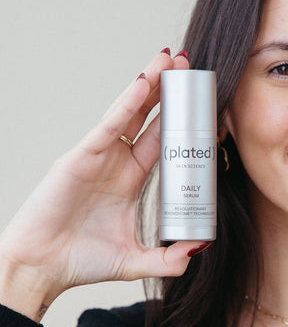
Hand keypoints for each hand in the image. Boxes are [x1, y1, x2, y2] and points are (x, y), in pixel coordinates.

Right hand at [0, 50, 207, 316]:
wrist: (43, 269)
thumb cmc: (82, 262)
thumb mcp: (136, 263)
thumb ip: (168, 260)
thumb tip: (200, 248)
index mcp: (132, 180)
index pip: (164, 143)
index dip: (183, 123)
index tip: (206, 104)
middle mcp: (118, 163)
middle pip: (150, 119)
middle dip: (170, 91)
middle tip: (191, 66)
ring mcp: (100, 157)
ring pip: (131, 113)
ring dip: (152, 84)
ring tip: (172, 57)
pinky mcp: (81, 156)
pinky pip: (109, 126)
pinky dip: (127, 104)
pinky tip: (144, 83)